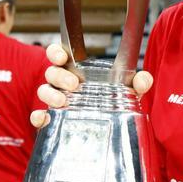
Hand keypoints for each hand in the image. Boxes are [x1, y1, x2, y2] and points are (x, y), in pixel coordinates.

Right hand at [30, 43, 153, 127]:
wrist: (108, 130)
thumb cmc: (112, 102)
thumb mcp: (126, 92)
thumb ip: (136, 83)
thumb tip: (144, 79)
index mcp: (76, 70)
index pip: (59, 55)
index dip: (56, 52)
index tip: (61, 57)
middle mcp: (62, 83)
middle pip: (51, 72)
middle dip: (60, 76)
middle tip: (75, 84)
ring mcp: (55, 100)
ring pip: (44, 91)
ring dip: (50, 95)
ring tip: (64, 102)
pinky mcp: (52, 120)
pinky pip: (39, 117)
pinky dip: (38, 117)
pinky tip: (43, 119)